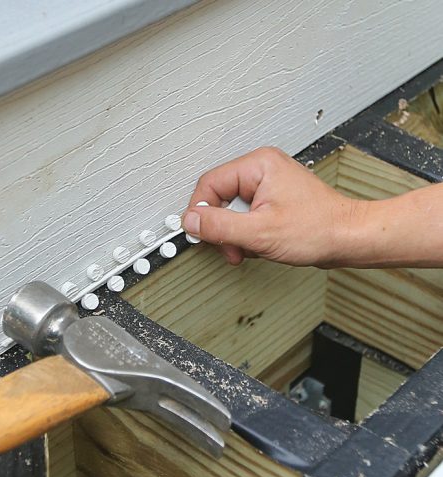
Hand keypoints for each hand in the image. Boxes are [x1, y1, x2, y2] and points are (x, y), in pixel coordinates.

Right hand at [182, 147, 367, 266]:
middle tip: (231, 247)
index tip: (201, 233)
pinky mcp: (272, 200)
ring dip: (234, 235)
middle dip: (222, 228)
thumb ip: (219, 226)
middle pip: (218, 198)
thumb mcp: (259, 232)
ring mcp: (268, 185)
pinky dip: (246, 235)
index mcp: (258, 165)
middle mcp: (262, 169)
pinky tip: (258, 244)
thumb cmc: (318, 229)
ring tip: (249, 248)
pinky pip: (244, 216)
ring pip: (230, 210)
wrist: (348, 238)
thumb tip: (190, 221)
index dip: (201, 212)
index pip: (209, 184)